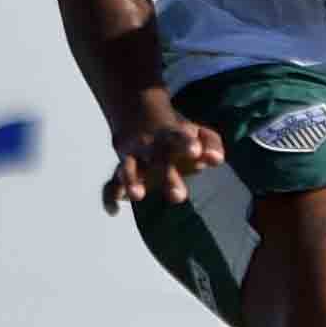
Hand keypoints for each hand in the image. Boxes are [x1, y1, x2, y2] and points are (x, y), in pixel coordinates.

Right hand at [101, 106, 224, 213]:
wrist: (136, 115)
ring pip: (128, 168)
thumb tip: (216, 160)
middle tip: (179, 196)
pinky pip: (110, 185)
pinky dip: (109, 197)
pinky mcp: (120, 173)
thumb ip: (211, 144)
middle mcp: (149, 147)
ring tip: (138, 195)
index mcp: (170, 136)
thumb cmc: (176, 134)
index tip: (195, 151)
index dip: (186, 144)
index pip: (178, 138)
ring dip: (131, 180)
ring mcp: (133, 160)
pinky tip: (113, 211)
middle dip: (167, 177)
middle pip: (156, 159)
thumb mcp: (197, 133)